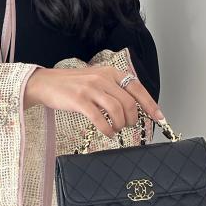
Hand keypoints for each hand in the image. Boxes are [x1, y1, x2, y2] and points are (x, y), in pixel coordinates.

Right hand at [23, 66, 164, 137]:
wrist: (46, 83)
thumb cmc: (72, 84)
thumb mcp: (97, 79)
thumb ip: (114, 89)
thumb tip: (134, 107)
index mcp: (111, 72)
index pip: (137, 88)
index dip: (151, 104)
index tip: (159, 117)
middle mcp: (103, 78)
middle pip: (129, 102)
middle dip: (132, 119)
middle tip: (127, 126)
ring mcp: (91, 89)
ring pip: (117, 111)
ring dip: (120, 125)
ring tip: (116, 129)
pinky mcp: (79, 100)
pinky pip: (100, 118)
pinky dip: (107, 129)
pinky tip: (107, 133)